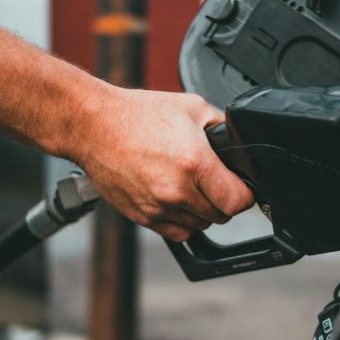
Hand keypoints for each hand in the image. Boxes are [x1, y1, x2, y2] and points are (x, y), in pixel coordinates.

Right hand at [71, 85, 253, 240]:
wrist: (93, 125)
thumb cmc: (137, 114)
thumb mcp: (191, 107)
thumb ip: (221, 128)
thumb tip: (238, 143)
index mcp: (195, 162)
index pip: (237, 200)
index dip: (245, 194)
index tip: (242, 187)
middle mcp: (177, 189)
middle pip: (220, 216)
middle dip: (223, 201)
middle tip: (215, 183)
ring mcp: (158, 206)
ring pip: (199, 226)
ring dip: (202, 212)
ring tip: (193, 188)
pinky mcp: (142, 216)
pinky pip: (176, 232)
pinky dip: (183, 221)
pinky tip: (178, 200)